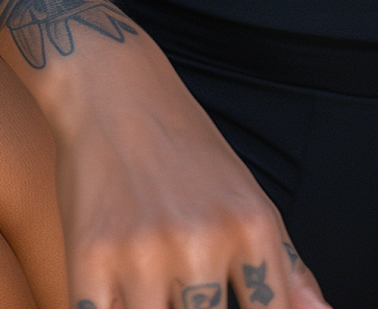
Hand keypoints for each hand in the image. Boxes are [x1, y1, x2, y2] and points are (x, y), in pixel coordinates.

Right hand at [47, 33, 329, 308]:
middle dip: (196, 308)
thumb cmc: (187, 150)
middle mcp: (204, 240)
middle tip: (185, 284)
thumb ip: (288, 267)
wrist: (112, 90)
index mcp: (251, 227)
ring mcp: (144, 251)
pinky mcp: (89, 257)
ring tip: (154, 281)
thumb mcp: (249, 197)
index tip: (218, 300)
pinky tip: (117, 290)